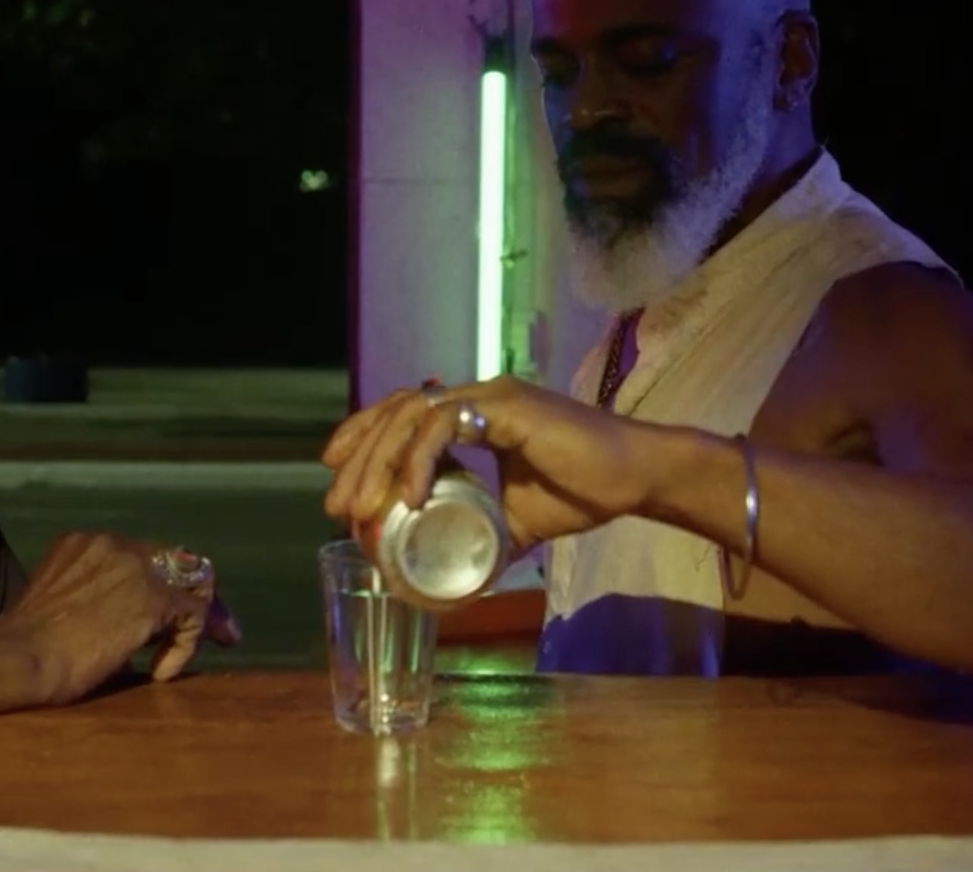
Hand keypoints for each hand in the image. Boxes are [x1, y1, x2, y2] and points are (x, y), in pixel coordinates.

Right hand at [0, 532, 239, 702]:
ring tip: (195, 651)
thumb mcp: (62, 610)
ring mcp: (134, 567)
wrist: (16, 657)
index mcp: (85, 544)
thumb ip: (99, 606)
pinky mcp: (152, 598)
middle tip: (220, 631)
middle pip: (176, 561)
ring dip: (198, 620)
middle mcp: (112, 544)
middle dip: (198, 596)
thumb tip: (134, 636)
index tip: (173, 617)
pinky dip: (185, 645)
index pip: (143, 556)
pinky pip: (191, 615)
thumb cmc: (26, 649)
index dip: (164, 585)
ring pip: (191, 582)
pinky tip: (161, 672)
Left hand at [321, 376, 666, 549]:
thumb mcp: (519, 524)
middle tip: (336, 505)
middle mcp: (479, 394)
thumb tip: (454, 580)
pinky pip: (447, 425)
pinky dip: (420, 460)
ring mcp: (493, 395)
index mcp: (478, 413)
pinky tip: (409, 496)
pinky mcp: (508, 406)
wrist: (636, 480)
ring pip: (412, 414)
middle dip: (358, 456)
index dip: (365, 438)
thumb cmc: (586, 492)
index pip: (404, 414)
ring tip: (359, 508)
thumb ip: (486, 538)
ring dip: (378, 460)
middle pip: (396, 412)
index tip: (336, 479)